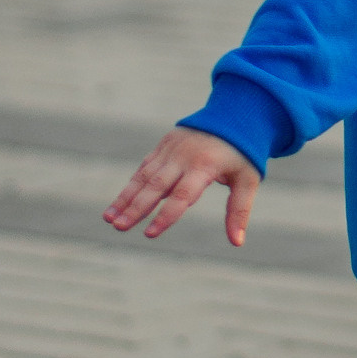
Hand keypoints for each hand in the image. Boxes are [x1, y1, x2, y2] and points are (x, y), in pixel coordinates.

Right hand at [104, 128, 261, 245]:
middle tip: (119, 227)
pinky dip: (131, 185)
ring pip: (144, 176)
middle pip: (156, 186)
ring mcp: (171, 149)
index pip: (182, 195)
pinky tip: (118, 203)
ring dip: (125, 198)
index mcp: (205, 166)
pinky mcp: (163, 145)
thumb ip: (239, 211)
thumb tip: (237, 243)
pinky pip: (144, 168)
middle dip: (136, 208)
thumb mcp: (248, 180)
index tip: (149, 234)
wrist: (232, 114)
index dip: (165, 215)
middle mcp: (183, 157)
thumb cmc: (242, 154)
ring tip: (109, 219)